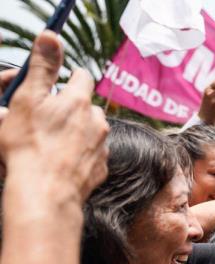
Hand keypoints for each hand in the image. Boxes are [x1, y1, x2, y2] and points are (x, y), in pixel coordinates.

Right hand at [0, 30, 107, 203]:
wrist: (45, 192)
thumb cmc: (29, 147)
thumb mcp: (27, 99)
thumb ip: (42, 67)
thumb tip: (51, 35)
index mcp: (78, 101)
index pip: (81, 77)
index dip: (69, 77)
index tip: (58, 83)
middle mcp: (97, 121)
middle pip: (88, 106)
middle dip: (73, 108)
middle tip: (49, 119)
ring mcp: (102, 146)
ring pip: (92, 131)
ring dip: (78, 132)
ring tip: (54, 144)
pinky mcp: (101, 168)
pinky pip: (93, 155)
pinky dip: (81, 155)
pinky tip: (63, 162)